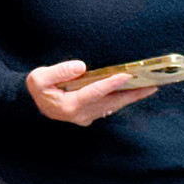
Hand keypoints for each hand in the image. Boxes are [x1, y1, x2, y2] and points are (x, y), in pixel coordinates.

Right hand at [25, 60, 156, 125]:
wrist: (32, 104)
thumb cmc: (36, 89)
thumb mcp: (38, 78)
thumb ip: (58, 71)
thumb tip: (81, 66)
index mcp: (69, 105)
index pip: (94, 92)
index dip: (110, 83)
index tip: (126, 75)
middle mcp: (81, 114)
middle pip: (111, 102)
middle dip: (132, 94)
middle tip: (152, 85)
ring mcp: (86, 117)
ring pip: (113, 106)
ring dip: (130, 97)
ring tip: (149, 88)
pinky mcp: (89, 115)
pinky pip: (109, 107)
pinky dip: (122, 99)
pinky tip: (133, 92)